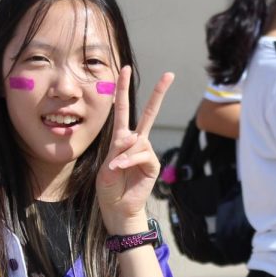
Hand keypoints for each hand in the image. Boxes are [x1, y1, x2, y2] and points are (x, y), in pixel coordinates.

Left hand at [97, 65, 173, 234]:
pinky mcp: (152, 164)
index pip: (122, 109)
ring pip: (137, 141)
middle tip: (170, 74)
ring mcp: (146, 152)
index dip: (123, 89)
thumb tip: (133, 139)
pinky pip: (141, 154)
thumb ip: (117, 151)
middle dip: (158, 93)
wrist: (117, 208)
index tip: (125, 69)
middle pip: (148, 113)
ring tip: (115, 169)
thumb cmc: (109, 187)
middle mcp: (136, 141)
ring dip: (124, 154)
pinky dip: (128, 160)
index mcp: (121, 138)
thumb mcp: (106, 166)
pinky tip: (120, 169)